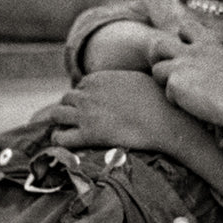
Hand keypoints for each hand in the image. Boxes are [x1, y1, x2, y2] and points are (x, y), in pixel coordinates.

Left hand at [38, 72, 191, 150]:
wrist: (166, 120)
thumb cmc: (160, 101)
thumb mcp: (138, 80)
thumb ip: (122, 82)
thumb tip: (125, 87)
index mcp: (100, 78)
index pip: (82, 86)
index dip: (85, 97)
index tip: (92, 108)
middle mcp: (88, 94)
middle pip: (67, 99)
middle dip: (71, 109)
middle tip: (78, 122)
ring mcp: (85, 114)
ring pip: (56, 114)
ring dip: (60, 122)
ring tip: (67, 132)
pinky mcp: (88, 134)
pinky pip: (61, 137)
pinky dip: (59, 139)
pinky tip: (67, 144)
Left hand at [148, 36, 222, 126]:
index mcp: (209, 44)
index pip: (186, 27)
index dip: (181, 38)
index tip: (184, 51)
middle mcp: (192, 51)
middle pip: (160, 43)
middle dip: (158, 57)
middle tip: (166, 71)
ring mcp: (181, 65)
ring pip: (157, 69)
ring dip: (164, 82)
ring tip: (178, 93)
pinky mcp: (175, 83)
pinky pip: (167, 92)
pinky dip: (175, 101)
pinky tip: (189, 107)